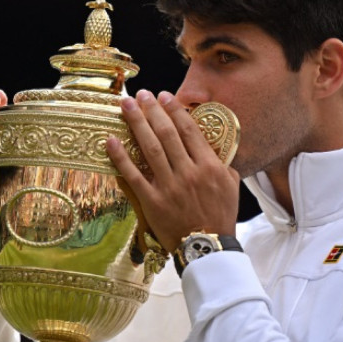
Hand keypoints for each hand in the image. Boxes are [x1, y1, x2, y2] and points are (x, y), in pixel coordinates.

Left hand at [106, 90, 239, 252]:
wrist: (207, 247)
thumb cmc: (220, 216)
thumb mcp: (231, 185)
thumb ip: (221, 162)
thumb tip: (211, 142)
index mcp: (209, 166)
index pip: (189, 130)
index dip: (175, 110)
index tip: (165, 96)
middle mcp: (188, 173)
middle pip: (167, 134)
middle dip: (153, 110)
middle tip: (142, 94)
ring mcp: (169, 187)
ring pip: (150, 149)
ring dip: (137, 124)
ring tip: (127, 105)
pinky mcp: (152, 202)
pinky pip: (133, 176)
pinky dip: (121, 157)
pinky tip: (110, 140)